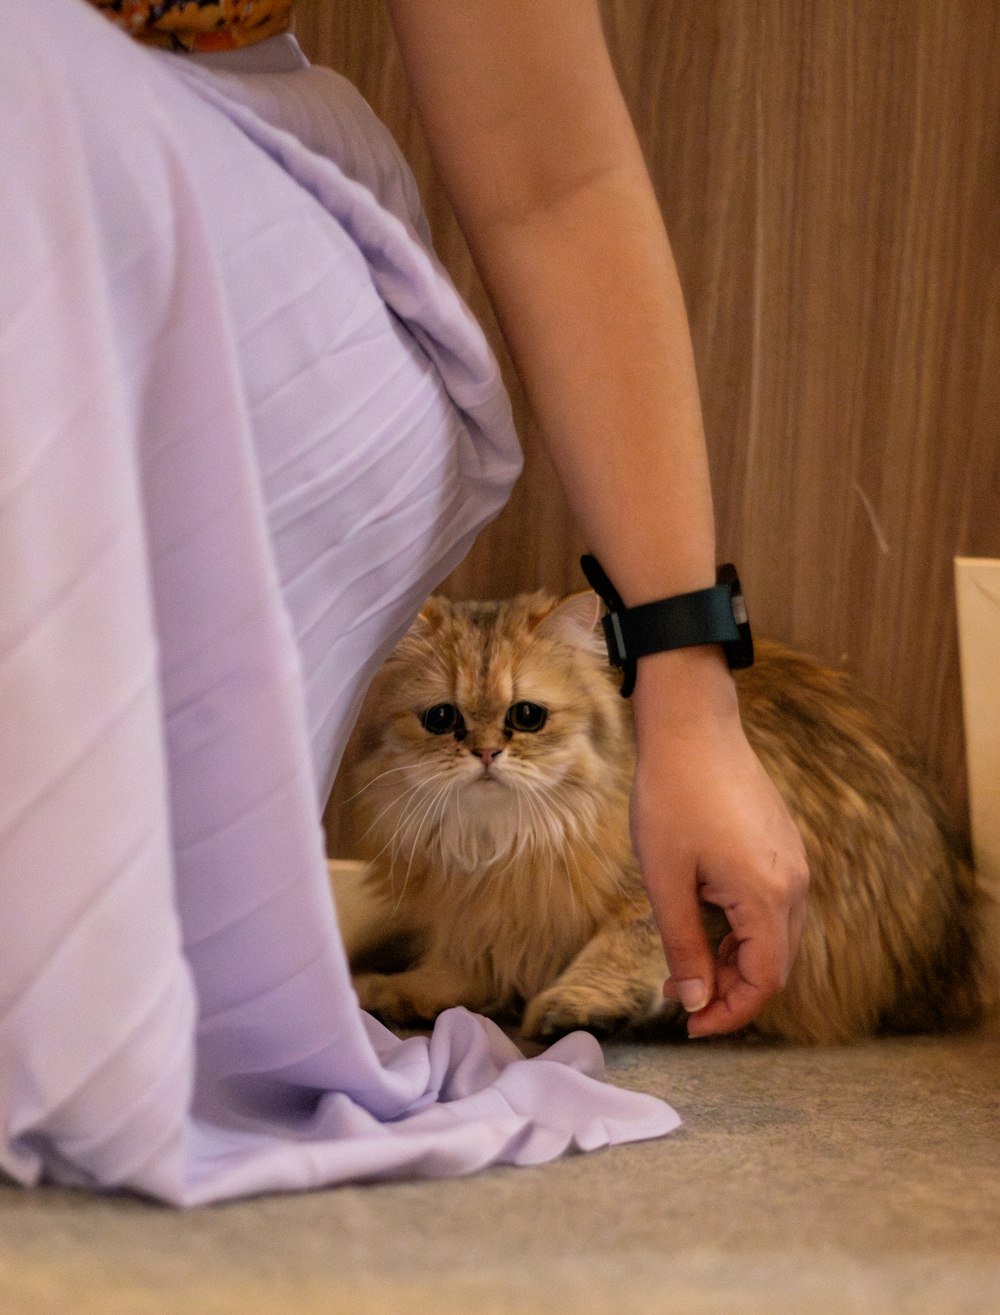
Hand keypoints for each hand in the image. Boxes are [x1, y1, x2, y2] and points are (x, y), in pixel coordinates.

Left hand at [629, 648, 809, 1037]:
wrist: (693, 727)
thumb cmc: (672, 796)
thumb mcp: (665, 880)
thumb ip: (684, 946)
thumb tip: (696, 1002)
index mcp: (768, 896)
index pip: (766, 981)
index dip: (730, 1013)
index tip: (691, 1026)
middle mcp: (793, 883)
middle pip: (775, 962)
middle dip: (731, 991)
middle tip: (681, 999)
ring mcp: (793, 860)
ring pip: (775, 935)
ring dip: (736, 961)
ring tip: (685, 963)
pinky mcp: (782, 844)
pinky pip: (772, 904)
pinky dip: (743, 929)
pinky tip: (704, 921)